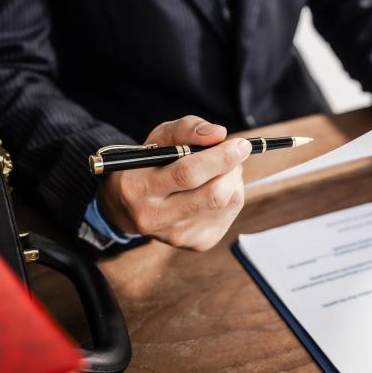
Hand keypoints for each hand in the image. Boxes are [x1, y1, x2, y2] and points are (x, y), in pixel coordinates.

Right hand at [97, 116, 250, 250]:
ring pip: (226, 203)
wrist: (130, 207)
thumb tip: (218, 134)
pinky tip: (216, 186)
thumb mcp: (160, 138)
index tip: (241, 144)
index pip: (186, 174)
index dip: (219, 158)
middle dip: (232, 168)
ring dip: (233, 179)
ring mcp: (177, 235)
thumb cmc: (150, 164)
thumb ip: (187, 129)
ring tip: (221, 169)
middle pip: (212, 195)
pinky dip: (232, 194)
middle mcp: (155, 217)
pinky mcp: (197, 243)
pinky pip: (230, 213)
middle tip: (237, 151)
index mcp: (138, 187)